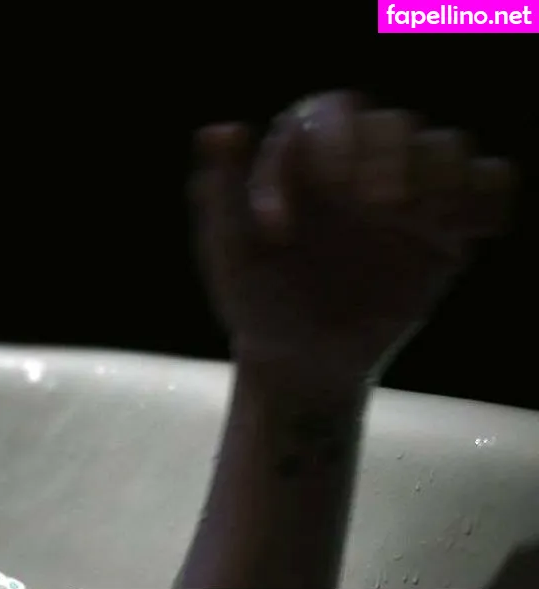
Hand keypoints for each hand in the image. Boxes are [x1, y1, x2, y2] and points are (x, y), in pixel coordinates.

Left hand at [191, 90, 516, 378]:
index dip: (333, 140)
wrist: (304, 357)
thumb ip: (221, 192)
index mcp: (304, 159)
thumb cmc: (257, 300)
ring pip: (447, 145)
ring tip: (423, 222)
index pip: (328, 113)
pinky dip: (487, 196)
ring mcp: (406, 193)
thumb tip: (220, 130)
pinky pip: (488, 184)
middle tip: (381, 206)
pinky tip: (467, 232)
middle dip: (391, 157)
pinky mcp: (447, 227)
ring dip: (442, 176)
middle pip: (394, 124)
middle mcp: (357, 165)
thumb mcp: (228, 254)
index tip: (327, 190)